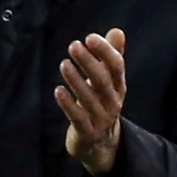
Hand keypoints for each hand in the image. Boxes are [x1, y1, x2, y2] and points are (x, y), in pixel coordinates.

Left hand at [55, 28, 126, 176]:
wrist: (101, 145)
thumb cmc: (101, 104)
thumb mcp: (109, 82)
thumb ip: (111, 56)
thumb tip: (117, 31)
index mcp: (118, 86)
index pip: (116, 66)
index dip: (105, 51)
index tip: (90, 37)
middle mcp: (113, 102)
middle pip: (103, 80)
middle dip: (89, 62)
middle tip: (74, 46)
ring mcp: (101, 119)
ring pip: (89, 98)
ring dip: (76, 80)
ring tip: (64, 64)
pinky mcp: (87, 132)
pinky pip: (78, 117)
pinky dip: (68, 104)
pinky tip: (58, 90)